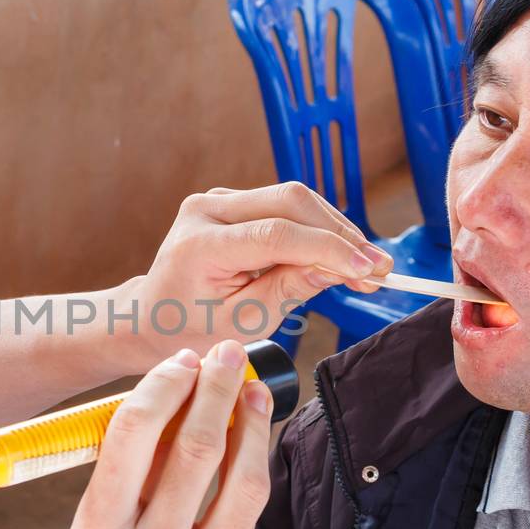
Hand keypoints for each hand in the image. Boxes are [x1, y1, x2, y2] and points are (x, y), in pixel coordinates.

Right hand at [23, 339, 273, 528]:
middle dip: (217, 388)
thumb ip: (123, 492)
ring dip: (252, 428)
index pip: (134, 434)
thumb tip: (168, 418)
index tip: (181, 360)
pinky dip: (249, 491)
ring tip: (255, 394)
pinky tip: (251, 463)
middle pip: (196, 447)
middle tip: (229, 354)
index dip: (164, 385)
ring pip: (241, 485)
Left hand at [116, 182, 392, 362]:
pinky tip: (341, 256)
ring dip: (335, 231)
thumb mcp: (242, 323)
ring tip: (366, 268)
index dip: (330, 250)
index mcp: (201, 244)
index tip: (370, 269)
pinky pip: (286, 207)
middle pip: (290, 202)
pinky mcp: (234, 202)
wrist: (151, 317)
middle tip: (379, 269)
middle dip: (341, 234)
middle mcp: (207, 209)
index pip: (277, 234)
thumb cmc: (189, 329)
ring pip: (294, 200)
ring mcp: (219, 200)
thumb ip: (290, 289)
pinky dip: (317, 229)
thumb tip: (342, 267)